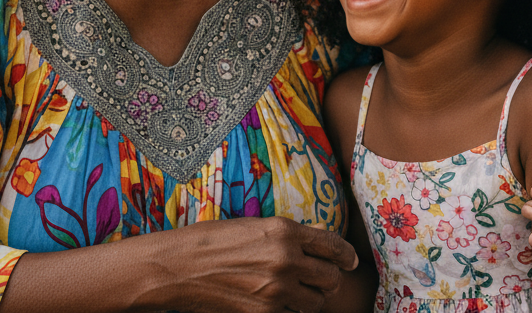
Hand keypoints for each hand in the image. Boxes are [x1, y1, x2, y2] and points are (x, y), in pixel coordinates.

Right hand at [175, 217, 357, 312]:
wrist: (181, 266)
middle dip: (329, 280)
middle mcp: (286, 259)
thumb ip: (286, 237)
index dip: (346, 256)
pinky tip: (278, 304)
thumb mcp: (255, 226)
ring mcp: (276, 290)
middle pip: (330, 278)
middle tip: (320, 279)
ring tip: (296, 293)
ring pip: (315, 303)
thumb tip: (311, 249)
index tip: (349, 261)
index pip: (333, 245)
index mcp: (285, 230)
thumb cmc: (214, 240)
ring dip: (310, 300)